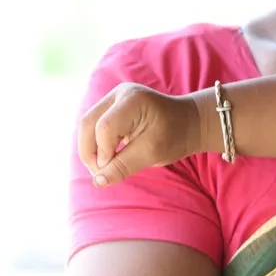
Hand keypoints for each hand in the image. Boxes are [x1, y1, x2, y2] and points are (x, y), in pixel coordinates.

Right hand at [77, 83, 205, 185]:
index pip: (105, 127)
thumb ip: (123, 165)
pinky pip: (94, 126)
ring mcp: (114, 98)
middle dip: (89, 152)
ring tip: (104, 168)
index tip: (112, 170)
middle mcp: (119, 94)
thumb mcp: (152, 152)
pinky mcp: (111, 107)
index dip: (103, 153)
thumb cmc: (175, 135)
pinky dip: (96, 145)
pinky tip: (108, 159)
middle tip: (100, 174)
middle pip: (88, 123)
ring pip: (87, 125)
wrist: (188, 122)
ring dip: (90, 150)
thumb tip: (98, 181)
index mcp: (132, 100)